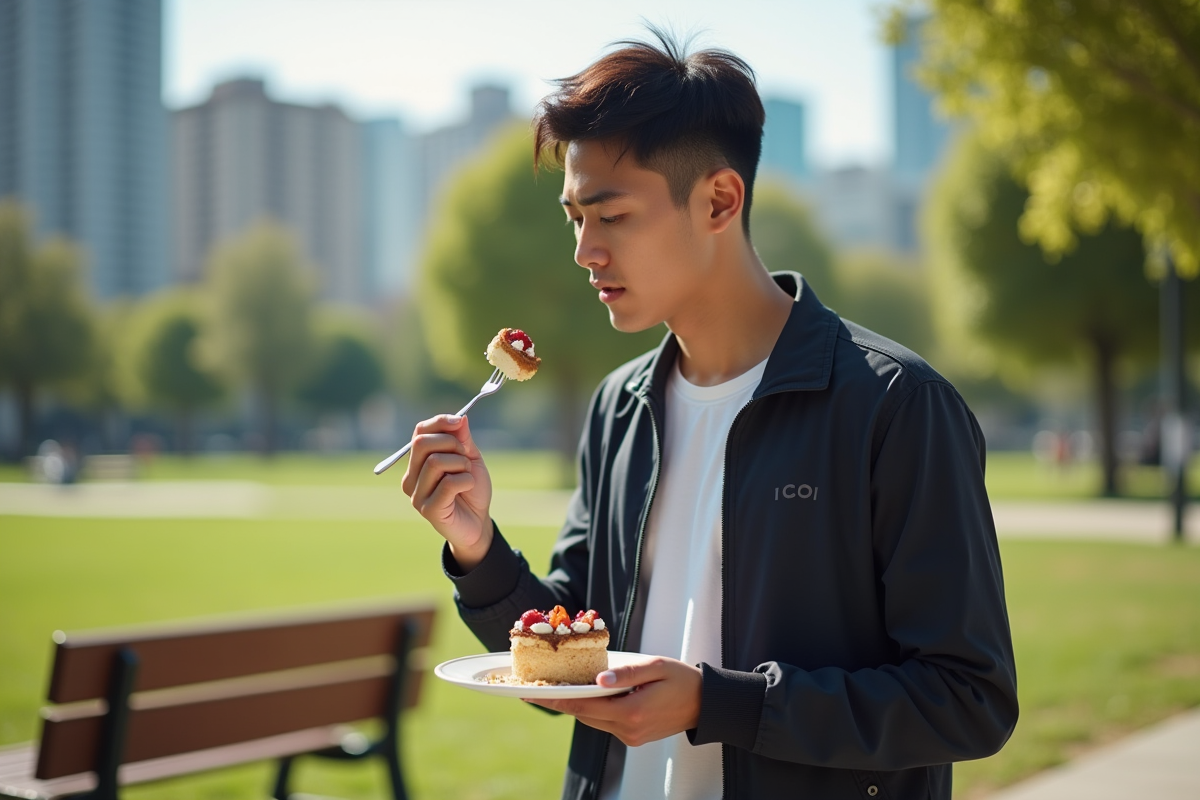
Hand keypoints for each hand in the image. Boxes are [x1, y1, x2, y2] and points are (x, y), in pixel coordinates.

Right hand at [400, 414, 492, 568]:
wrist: (478, 523)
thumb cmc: (471, 490)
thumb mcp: (470, 459)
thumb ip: (463, 440)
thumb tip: (461, 417)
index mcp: (417, 463)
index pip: (419, 433)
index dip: (439, 422)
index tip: (459, 422)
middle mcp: (411, 478)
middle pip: (422, 443)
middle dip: (451, 443)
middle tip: (465, 456)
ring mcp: (417, 495)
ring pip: (435, 462)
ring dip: (461, 464)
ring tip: (467, 475)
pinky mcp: (429, 509)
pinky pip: (448, 483)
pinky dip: (466, 480)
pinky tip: (468, 488)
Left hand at [525, 657, 701, 747]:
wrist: (705, 704)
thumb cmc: (682, 679)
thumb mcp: (655, 667)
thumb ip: (626, 673)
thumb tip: (598, 679)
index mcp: (632, 711)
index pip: (585, 707)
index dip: (557, 700)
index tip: (534, 693)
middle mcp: (629, 729)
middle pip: (585, 716)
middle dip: (561, 703)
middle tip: (537, 688)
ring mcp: (631, 737)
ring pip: (594, 721)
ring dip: (577, 707)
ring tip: (556, 690)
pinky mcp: (634, 738)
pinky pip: (607, 723)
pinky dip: (595, 711)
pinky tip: (588, 697)